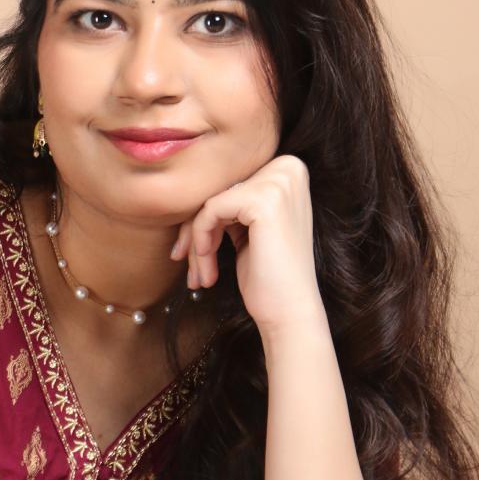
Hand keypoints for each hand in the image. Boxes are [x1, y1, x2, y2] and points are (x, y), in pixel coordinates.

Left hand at [170, 154, 326, 339]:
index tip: (194, 253)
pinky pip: (209, 211)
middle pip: (218, 192)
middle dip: (195, 231)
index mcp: (289, 170)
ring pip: (210, 202)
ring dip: (196, 242)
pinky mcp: (262, 200)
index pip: (229, 186)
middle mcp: (287, 168)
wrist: (290, 311)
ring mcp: (277, 182)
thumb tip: (190, 189)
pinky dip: (200, 241)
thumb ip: (233, 202)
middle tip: (188, 266)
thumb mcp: (251, 227)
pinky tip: (207, 269)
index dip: (206, 220)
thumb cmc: (270, 276)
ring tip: (199, 276)